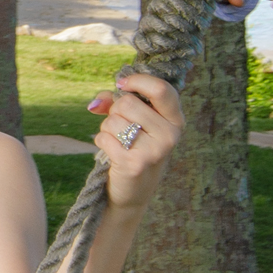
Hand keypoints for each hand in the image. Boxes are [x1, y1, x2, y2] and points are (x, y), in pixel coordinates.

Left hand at [88, 70, 181, 204]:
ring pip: (113, 120)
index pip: (161, 89)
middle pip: (128, 103)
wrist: (133, 191)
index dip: (137, 81)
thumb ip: (117, 102)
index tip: (122, 84)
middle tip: (121, 127)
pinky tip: (113, 153)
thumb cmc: (134, 148)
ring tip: (119, 142)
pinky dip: (102, 141)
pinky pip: (104, 137)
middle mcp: (170, 135)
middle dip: (115, 111)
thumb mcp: (135, 121)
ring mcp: (154, 151)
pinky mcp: (134, 164)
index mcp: (175, 119)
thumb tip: (96, 103)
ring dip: (107, 128)